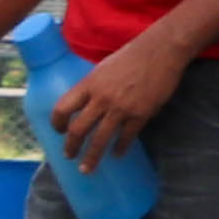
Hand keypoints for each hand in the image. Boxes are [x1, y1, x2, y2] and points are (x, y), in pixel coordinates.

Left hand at [51, 29, 189, 159]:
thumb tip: (86, 102)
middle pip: (78, 129)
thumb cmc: (132, 55)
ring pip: (100, 139)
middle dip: (71, 146)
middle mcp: (101, 98)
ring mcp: (121, 108)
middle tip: (70, 156)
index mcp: (88, 84)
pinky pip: (126, 137)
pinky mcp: (141, 114)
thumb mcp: (103, 67)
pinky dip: (120, 148)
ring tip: (87, 168)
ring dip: (92, 157)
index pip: (62, 108)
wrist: (161, 50)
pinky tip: (117, 154)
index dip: (56, 123)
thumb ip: (93, 86)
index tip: (58, 131)